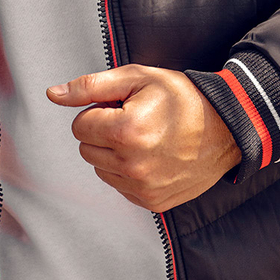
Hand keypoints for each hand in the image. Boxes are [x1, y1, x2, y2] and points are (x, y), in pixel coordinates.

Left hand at [47, 64, 240, 212]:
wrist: (226, 127)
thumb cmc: (181, 97)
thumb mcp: (137, 77)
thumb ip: (90, 86)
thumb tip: (53, 94)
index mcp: (125, 131)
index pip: (80, 125)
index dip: (99, 111)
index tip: (122, 106)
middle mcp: (132, 165)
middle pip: (87, 149)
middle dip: (103, 133)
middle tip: (135, 120)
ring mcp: (143, 187)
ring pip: (101, 169)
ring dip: (114, 153)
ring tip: (146, 137)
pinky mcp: (153, 202)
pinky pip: (120, 187)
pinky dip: (129, 172)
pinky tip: (152, 156)